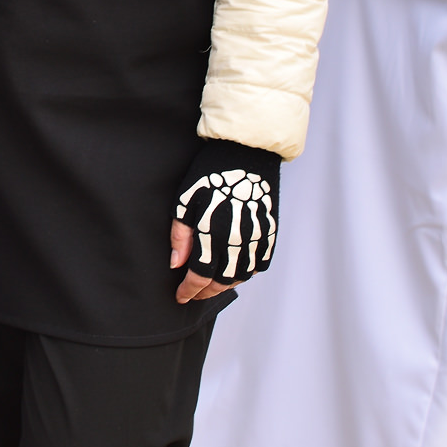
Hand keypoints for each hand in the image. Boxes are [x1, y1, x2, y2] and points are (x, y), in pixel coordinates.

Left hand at [173, 140, 280, 301]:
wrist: (247, 151)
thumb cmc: (211, 171)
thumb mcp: (186, 198)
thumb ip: (180, 234)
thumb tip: (176, 264)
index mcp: (214, 229)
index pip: (200, 274)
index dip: (190, 290)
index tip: (180, 296)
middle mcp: (238, 237)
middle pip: (222, 280)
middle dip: (205, 292)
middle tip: (193, 294)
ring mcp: (257, 235)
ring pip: (242, 275)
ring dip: (225, 286)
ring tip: (211, 285)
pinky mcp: (270, 230)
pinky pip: (260, 263)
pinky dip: (246, 274)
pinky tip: (234, 272)